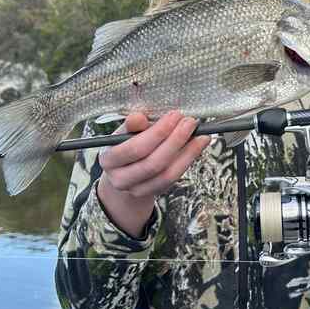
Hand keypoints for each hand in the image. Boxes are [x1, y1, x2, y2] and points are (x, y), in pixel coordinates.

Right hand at [97, 111, 210, 236]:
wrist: (125, 171)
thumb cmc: (126, 143)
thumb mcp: (125, 131)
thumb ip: (133, 125)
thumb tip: (138, 117)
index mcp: (109, 160)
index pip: (135, 148)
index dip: (157, 132)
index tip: (175, 115)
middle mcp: (120, 179)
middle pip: (153, 163)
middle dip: (176, 140)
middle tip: (190, 122)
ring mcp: (137, 190)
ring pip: (167, 174)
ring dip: (188, 152)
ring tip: (200, 135)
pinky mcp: (154, 193)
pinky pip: (174, 178)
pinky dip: (189, 160)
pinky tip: (199, 145)